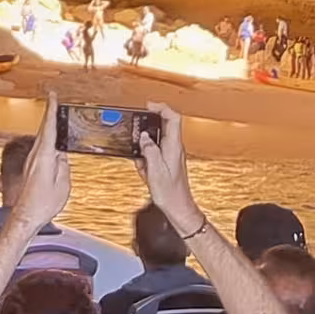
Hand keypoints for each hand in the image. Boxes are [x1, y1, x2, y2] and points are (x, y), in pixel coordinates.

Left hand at [12, 102, 70, 230]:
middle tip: (55, 101)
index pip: (48, 127)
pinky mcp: (30, 168)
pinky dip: (47, 141)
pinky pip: (41, 149)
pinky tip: (53, 145)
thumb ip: (64, 166)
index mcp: (44, 156)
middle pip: (43, 130)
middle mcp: (35, 156)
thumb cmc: (43, 204)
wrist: (25, 217)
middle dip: (49, 115)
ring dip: (48, 128)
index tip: (52, 95)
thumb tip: (62, 154)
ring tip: (57, 120)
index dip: (51, 110)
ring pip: (41, 139)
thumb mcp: (62, 185)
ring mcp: (31, 162)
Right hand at [134, 105, 201, 232]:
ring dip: (145, 148)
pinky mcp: (167, 162)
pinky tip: (144, 171)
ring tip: (141, 163)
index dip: (161, 107)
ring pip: (156, 141)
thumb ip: (149, 150)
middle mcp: (174, 148)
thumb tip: (144, 137)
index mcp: (174, 146)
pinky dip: (146, 159)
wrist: (178, 207)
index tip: (148, 105)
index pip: (173, 118)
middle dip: (148, 128)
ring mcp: (172, 154)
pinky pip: (154, 153)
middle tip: (136, 130)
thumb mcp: (155, 170)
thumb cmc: (170, 193)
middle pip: (163, 126)